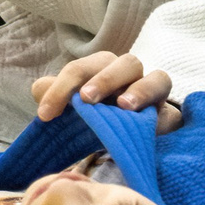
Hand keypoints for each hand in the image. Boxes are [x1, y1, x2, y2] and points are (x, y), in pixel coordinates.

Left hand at [31, 52, 183, 130]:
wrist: (132, 144)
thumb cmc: (98, 123)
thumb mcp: (71, 115)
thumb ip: (53, 98)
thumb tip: (39, 89)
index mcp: (97, 71)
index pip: (78, 70)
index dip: (60, 89)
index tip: (45, 116)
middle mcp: (121, 72)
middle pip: (113, 61)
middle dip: (99, 78)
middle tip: (85, 99)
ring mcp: (144, 84)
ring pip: (142, 69)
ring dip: (132, 86)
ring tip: (122, 105)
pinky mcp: (165, 102)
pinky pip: (161, 83)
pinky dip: (150, 94)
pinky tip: (140, 113)